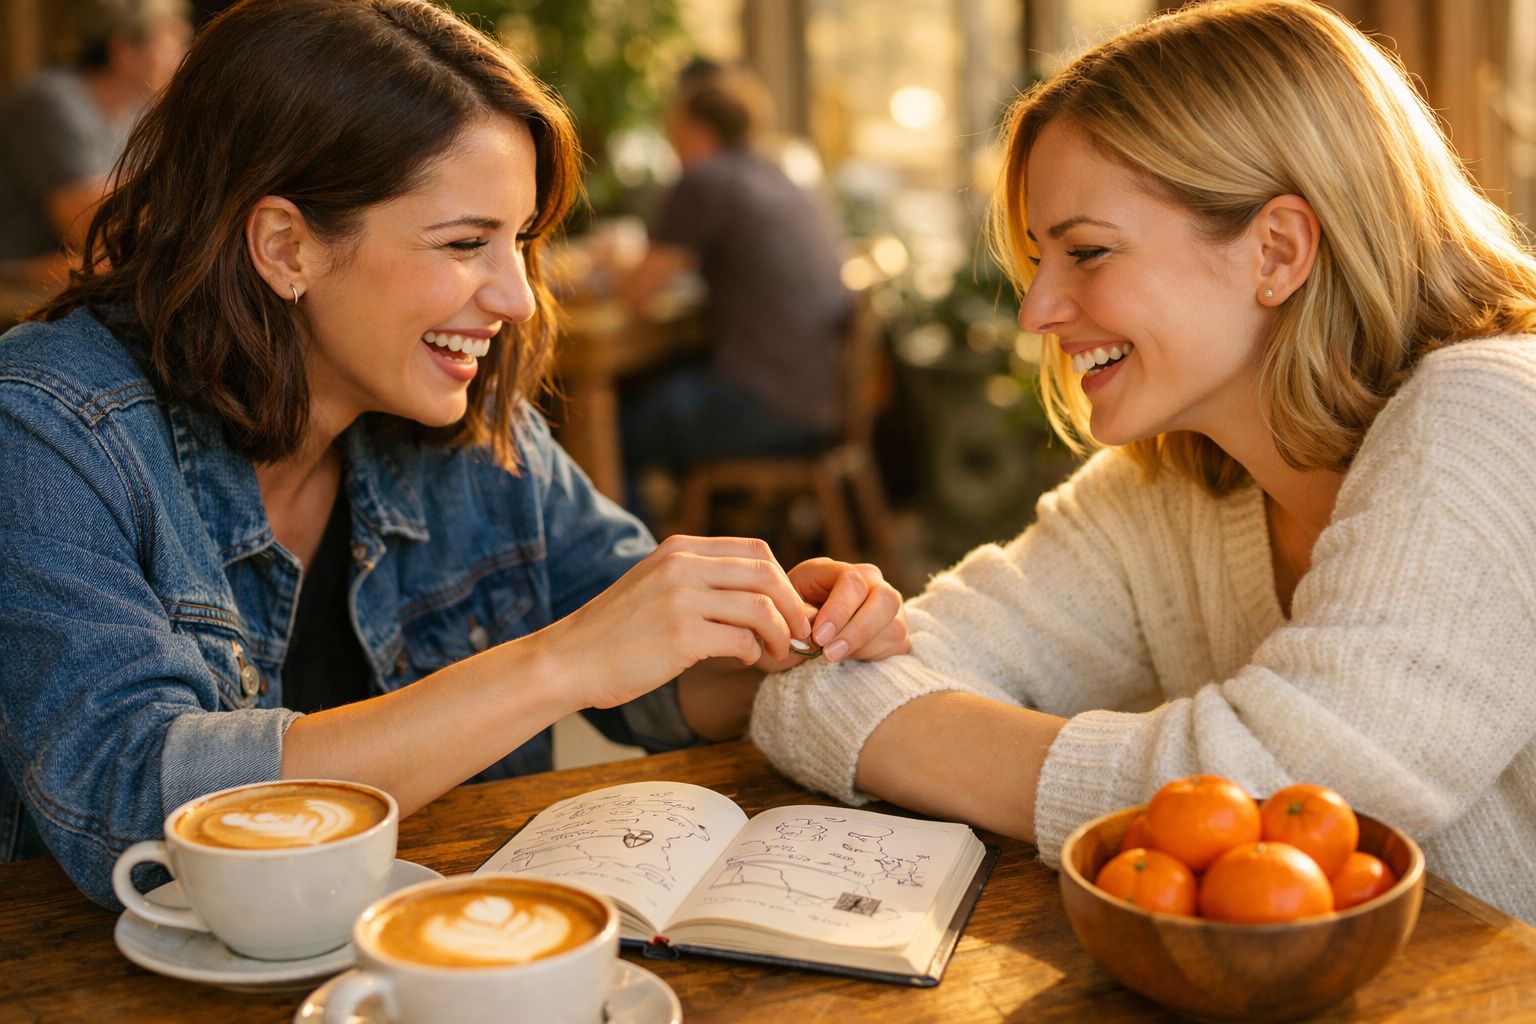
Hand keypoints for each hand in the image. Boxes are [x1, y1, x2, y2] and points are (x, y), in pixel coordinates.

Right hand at [541, 535, 811, 709]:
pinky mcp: (680, 636)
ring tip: (780, 653)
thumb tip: (759, 595)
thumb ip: (698, 579)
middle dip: (793, 606)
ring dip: (781, 635)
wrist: (569, 659)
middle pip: (767, 574)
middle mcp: (682, 566)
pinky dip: (756, 654)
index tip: (791, 608)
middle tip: (801, 632)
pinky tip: (747, 662)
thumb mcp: (656, 584)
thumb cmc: (616, 631)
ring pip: (761, 608)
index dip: (784, 580)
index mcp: (679, 549)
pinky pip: (742, 641)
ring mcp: (681, 599)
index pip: (756, 550)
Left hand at [755, 558, 908, 672]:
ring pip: (894, 625)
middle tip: (829, 653)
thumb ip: (799, 618)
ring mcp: (888, 606)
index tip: (818, 637)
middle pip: (884, 599)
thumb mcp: (785, 614)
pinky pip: (897, 644)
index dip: (838, 610)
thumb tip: (814, 630)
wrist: (804, 637)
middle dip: (857, 630)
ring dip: (862, 646)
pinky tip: (850, 658)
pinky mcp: (896, 629)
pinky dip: (873, 656)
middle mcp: (870, 582)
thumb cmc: (791, 620)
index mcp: (837, 571)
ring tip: (833, 656)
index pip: (852, 581)